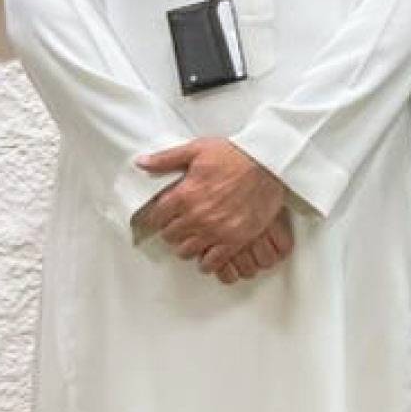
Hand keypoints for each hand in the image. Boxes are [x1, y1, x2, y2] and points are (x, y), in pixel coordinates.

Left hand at [133, 139, 288, 276]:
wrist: (268, 163)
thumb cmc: (234, 154)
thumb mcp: (196, 149)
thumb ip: (166, 159)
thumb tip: (142, 162)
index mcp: (184, 194)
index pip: (157, 217)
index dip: (159, 216)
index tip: (164, 216)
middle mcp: (197, 216)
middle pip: (170, 236)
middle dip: (173, 231)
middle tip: (180, 226)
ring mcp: (216, 230)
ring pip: (186, 251)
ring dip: (187, 246)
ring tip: (193, 239)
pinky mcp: (235, 240)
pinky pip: (212, 262)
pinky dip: (207, 261)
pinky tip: (208, 253)